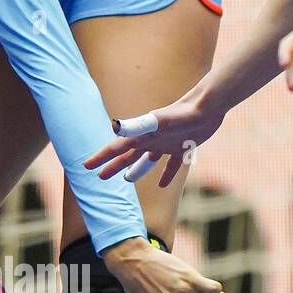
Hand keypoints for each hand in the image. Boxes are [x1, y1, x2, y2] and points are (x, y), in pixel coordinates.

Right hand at [83, 86, 225, 188]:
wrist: (206, 107)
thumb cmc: (181, 114)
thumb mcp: (157, 122)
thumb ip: (136, 125)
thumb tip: (114, 126)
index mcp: (141, 135)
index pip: (116, 149)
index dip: (100, 157)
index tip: (86, 166)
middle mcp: (150, 139)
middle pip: (127, 156)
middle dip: (113, 165)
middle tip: (100, 176)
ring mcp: (166, 144)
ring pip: (146, 160)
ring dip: (136, 169)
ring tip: (127, 180)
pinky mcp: (182, 147)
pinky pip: (171, 165)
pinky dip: (166, 174)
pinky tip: (163, 185)